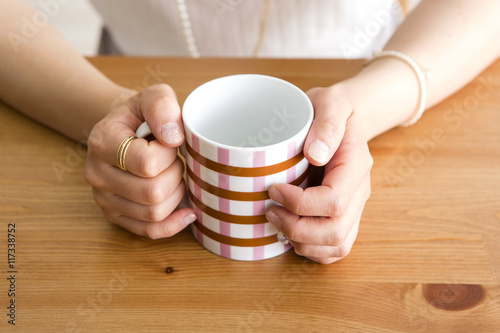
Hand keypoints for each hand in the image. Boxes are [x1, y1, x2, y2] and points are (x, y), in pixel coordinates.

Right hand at [84, 84, 196, 238]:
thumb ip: (162, 106)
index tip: (171, 143)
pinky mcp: (116, 216)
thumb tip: (174, 138)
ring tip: (172, 175)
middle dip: (175, 175)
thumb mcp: (153, 96)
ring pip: (154, 213)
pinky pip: (149, 231)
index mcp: (102, 142)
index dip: (169, 154)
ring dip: (175, 194)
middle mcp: (97, 174)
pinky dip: (173, 224)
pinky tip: (187, 211)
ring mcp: (104, 199)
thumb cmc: (142, 115)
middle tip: (174, 160)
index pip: (147, 163)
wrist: (125, 130)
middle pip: (152, 193)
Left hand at [265, 86, 372, 263]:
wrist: (346, 117)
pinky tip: (292, 234)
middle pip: (335, 231)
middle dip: (296, 229)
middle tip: (270, 211)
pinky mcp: (345, 215)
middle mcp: (359, 191)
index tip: (273, 190)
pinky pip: (336, 247)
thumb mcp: (330, 103)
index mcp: (355, 165)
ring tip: (278, 224)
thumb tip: (315, 154)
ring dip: (303, 243)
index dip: (299, 204)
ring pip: (338, 245)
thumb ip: (326, 125)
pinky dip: (313, 250)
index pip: (334, 200)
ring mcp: (354, 206)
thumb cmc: (332, 109)